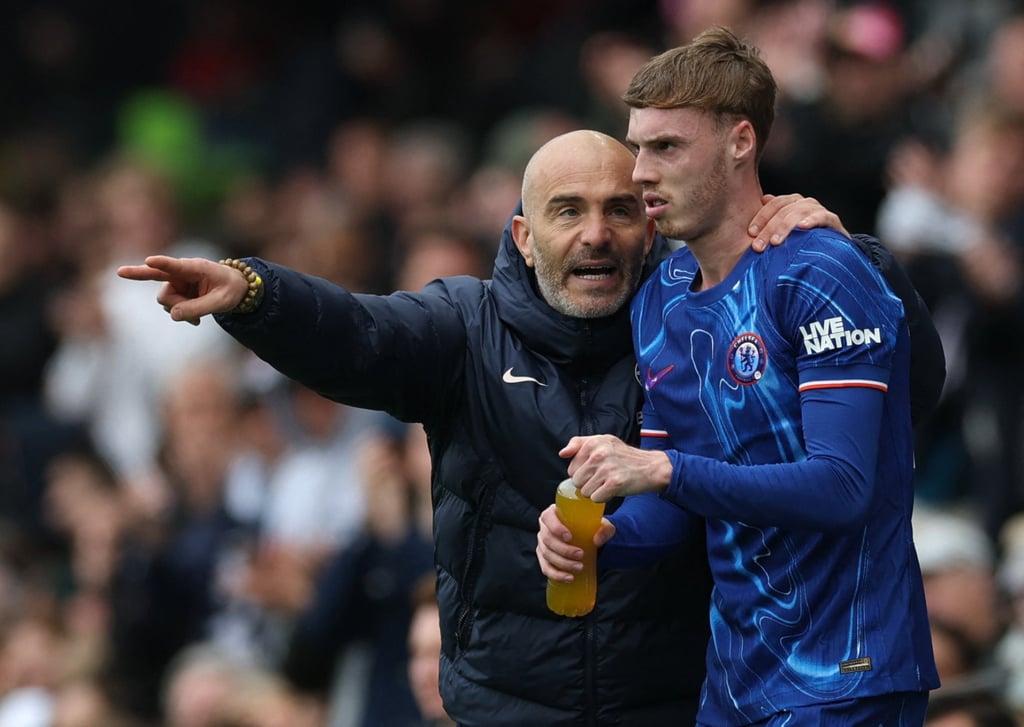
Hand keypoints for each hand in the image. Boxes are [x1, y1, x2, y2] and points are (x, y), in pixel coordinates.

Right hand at [116, 255, 248, 323]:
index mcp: (195, 268)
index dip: (160, 263)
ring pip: (167, 303)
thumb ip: (198, 308)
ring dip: (182, 311)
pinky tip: (196, 317)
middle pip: (165, 294)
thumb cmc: (230, 288)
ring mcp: (177, 283)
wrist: (234, 287)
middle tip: (124, 275)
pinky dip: (182, 314)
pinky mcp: (176, 291)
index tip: (149, 260)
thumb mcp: (221, 301)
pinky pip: (171, 308)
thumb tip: (174, 314)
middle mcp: (181, 273)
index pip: (175, 266)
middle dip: (174, 305)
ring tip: (201, 312)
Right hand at [535, 504, 615, 582]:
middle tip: (580, 555)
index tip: (569, 537)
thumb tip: (597, 540)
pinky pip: (546, 567)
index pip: (548, 518)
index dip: (556, 528)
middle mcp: (545, 527)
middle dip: (564, 550)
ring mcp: (543, 543)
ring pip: (547, 554)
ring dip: (563, 563)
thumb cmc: (591, 527)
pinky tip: (568, 578)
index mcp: (553, 513)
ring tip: (579, 567)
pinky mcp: (545, 558)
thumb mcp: (602, 524)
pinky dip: (556, 574)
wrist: (590, 539)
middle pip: (547, 539)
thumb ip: (605, 529)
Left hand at [559, 434, 671, 501]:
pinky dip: (603, 498)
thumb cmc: (624, 456)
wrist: (650, 467)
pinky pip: (595, 498)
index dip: (582, 473)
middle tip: (602, 478)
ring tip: (608, 483)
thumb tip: (562, 453)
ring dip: (595, 491)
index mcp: (593, 443)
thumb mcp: (602, 441)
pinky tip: (612, 490)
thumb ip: (579, 443)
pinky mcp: (614, 483)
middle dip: (587, 483)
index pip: (571, 468)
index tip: (595, 469)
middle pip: (576, 481)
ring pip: (585, 491)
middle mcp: (599, 454)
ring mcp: (606, 468)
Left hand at [747, 193, 849, 250]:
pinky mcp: (832, 220)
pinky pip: (823, 217)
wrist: (831, 248)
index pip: (774, 204)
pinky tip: (803, 227)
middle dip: (769, 228)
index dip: (761, 217)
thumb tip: (762, 199)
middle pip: (784, 210)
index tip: (751, 233)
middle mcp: (804, 203)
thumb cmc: (801, 240)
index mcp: (791, 203)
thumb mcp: (783, 231)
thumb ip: (771, 218)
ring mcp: (818, 210)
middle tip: (759, 246)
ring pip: (800, 212)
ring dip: (785, 227)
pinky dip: (812, 220)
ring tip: (776, 242)